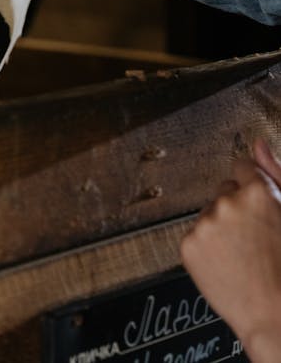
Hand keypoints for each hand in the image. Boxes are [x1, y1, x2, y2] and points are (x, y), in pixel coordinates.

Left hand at [180, 139, 280, 361]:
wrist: (276, 317)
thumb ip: (275, 173)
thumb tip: (257, 143)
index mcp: (257, 192)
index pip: (242, 167)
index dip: (252, 188)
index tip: (256, 208)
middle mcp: (227, 202)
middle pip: (225, 191)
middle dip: (237, 209)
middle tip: (254, 240)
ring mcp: (205, 224)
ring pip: (210, 214)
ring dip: (221, 228)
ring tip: (243, 256)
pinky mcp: (188, 246)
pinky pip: (196, 236)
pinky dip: (207, 248)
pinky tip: (227, 265)